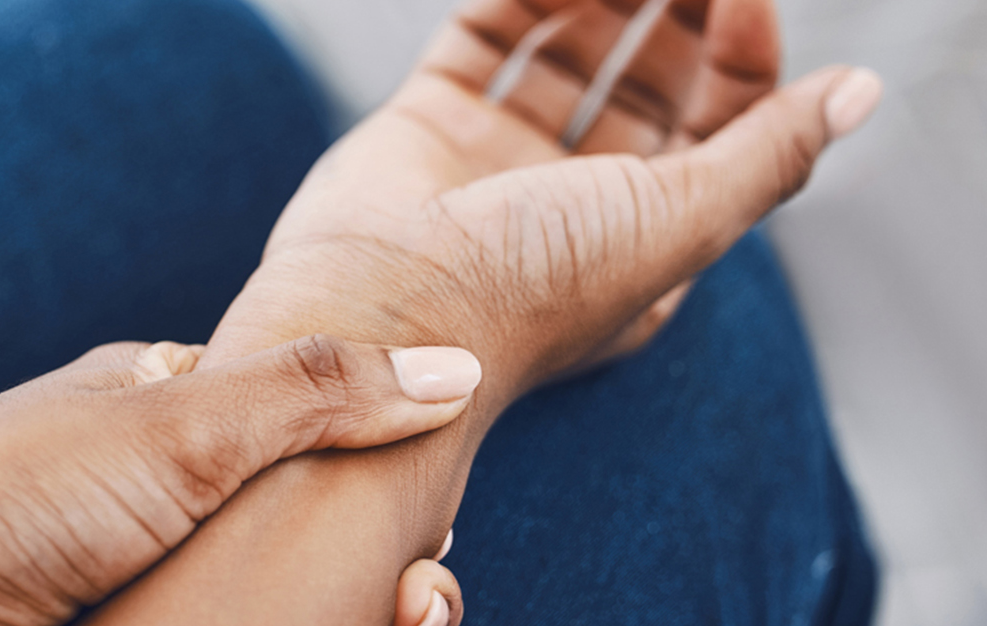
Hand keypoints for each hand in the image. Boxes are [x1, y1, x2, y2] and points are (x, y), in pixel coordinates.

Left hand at [0, 335, 481, 625]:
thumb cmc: (8, 501)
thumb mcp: (178, 429)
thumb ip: (317, 391)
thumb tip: (457, 365)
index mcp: (159, 393)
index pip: (299, 407)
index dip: (375, 457)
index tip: (426, 520)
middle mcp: (146, 466)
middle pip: (293, 501)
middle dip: (366, 550)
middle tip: (414, 595)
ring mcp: (128, 546)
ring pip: (264, 573)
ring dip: (332, 600)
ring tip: (394, 616)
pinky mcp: (118, 611)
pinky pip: (223, 614)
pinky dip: (273, 621)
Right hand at [206, 0, 882, 391]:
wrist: (382, 312)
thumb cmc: (533, 287)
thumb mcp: (684, 219)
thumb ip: (772, 150)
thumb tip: (856, 92)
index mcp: (645, 241)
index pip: (717, 130)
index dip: (742, 60)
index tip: (743, 0)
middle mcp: (575, 201)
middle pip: (646, 82)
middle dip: (676, 14)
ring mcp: (498, 159)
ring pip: (566, 51)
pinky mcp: (430, 124)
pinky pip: (485, 38)